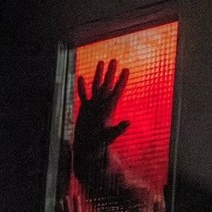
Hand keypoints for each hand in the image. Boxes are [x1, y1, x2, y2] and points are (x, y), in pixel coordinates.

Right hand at [73, 59, 129, 180]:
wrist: (88, 151)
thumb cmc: (99, 147)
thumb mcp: (109, 137)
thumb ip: (118, 129)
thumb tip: (129, 122)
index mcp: (108, 110)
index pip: (117, 92)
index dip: (122, 81)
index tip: (126, 70)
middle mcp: (102, 106)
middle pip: (107, 85)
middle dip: (111, 73)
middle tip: (114, 60)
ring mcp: (93, 107)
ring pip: (96, 87)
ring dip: (98, 75)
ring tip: (101, 62)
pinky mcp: (84, 110)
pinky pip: (83, 95)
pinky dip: (82, 86)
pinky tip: (82, 77)